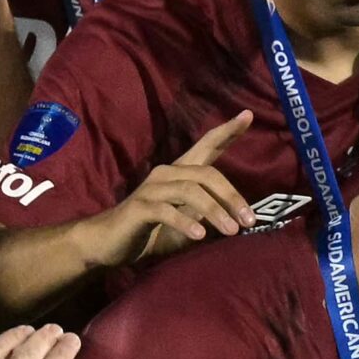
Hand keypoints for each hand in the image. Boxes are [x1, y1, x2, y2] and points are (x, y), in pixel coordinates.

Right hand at [87, 112, 256, 266]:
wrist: (110, 243)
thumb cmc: (152, 232)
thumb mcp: (187, 222)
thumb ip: (209, 215)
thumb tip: (238, 218)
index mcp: (180, 173)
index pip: (206, 145)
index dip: (226, 131)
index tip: (247, 116)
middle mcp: (166, 174)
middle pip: (206, 174)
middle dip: (231, 196)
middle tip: (249, 221)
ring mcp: (152, 188)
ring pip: (190, 191)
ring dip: (214, 211)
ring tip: (231, 231)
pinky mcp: (140, 207)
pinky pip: (166, 211)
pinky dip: (185, 222)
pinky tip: (200, 235)